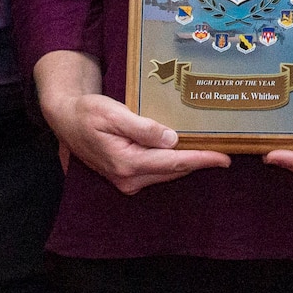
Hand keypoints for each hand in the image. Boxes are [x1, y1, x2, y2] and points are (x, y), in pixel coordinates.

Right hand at [34, 50, 227, 193]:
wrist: (66, 120)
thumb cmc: (87, 113)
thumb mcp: (113, 114)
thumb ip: (143, 128)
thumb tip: (172, 139)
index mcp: (127, 163)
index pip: (173, 162)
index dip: (202, 159)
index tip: (224, 157)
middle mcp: (128, 178)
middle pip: (174, 170)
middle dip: (200, 161)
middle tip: (226, 151)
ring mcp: (126, 180)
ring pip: (167, 172)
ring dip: (188, 162)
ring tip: (211, 150)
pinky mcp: (126, 176)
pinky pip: (157, 171)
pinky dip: (173, 163)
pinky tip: (185, 152)